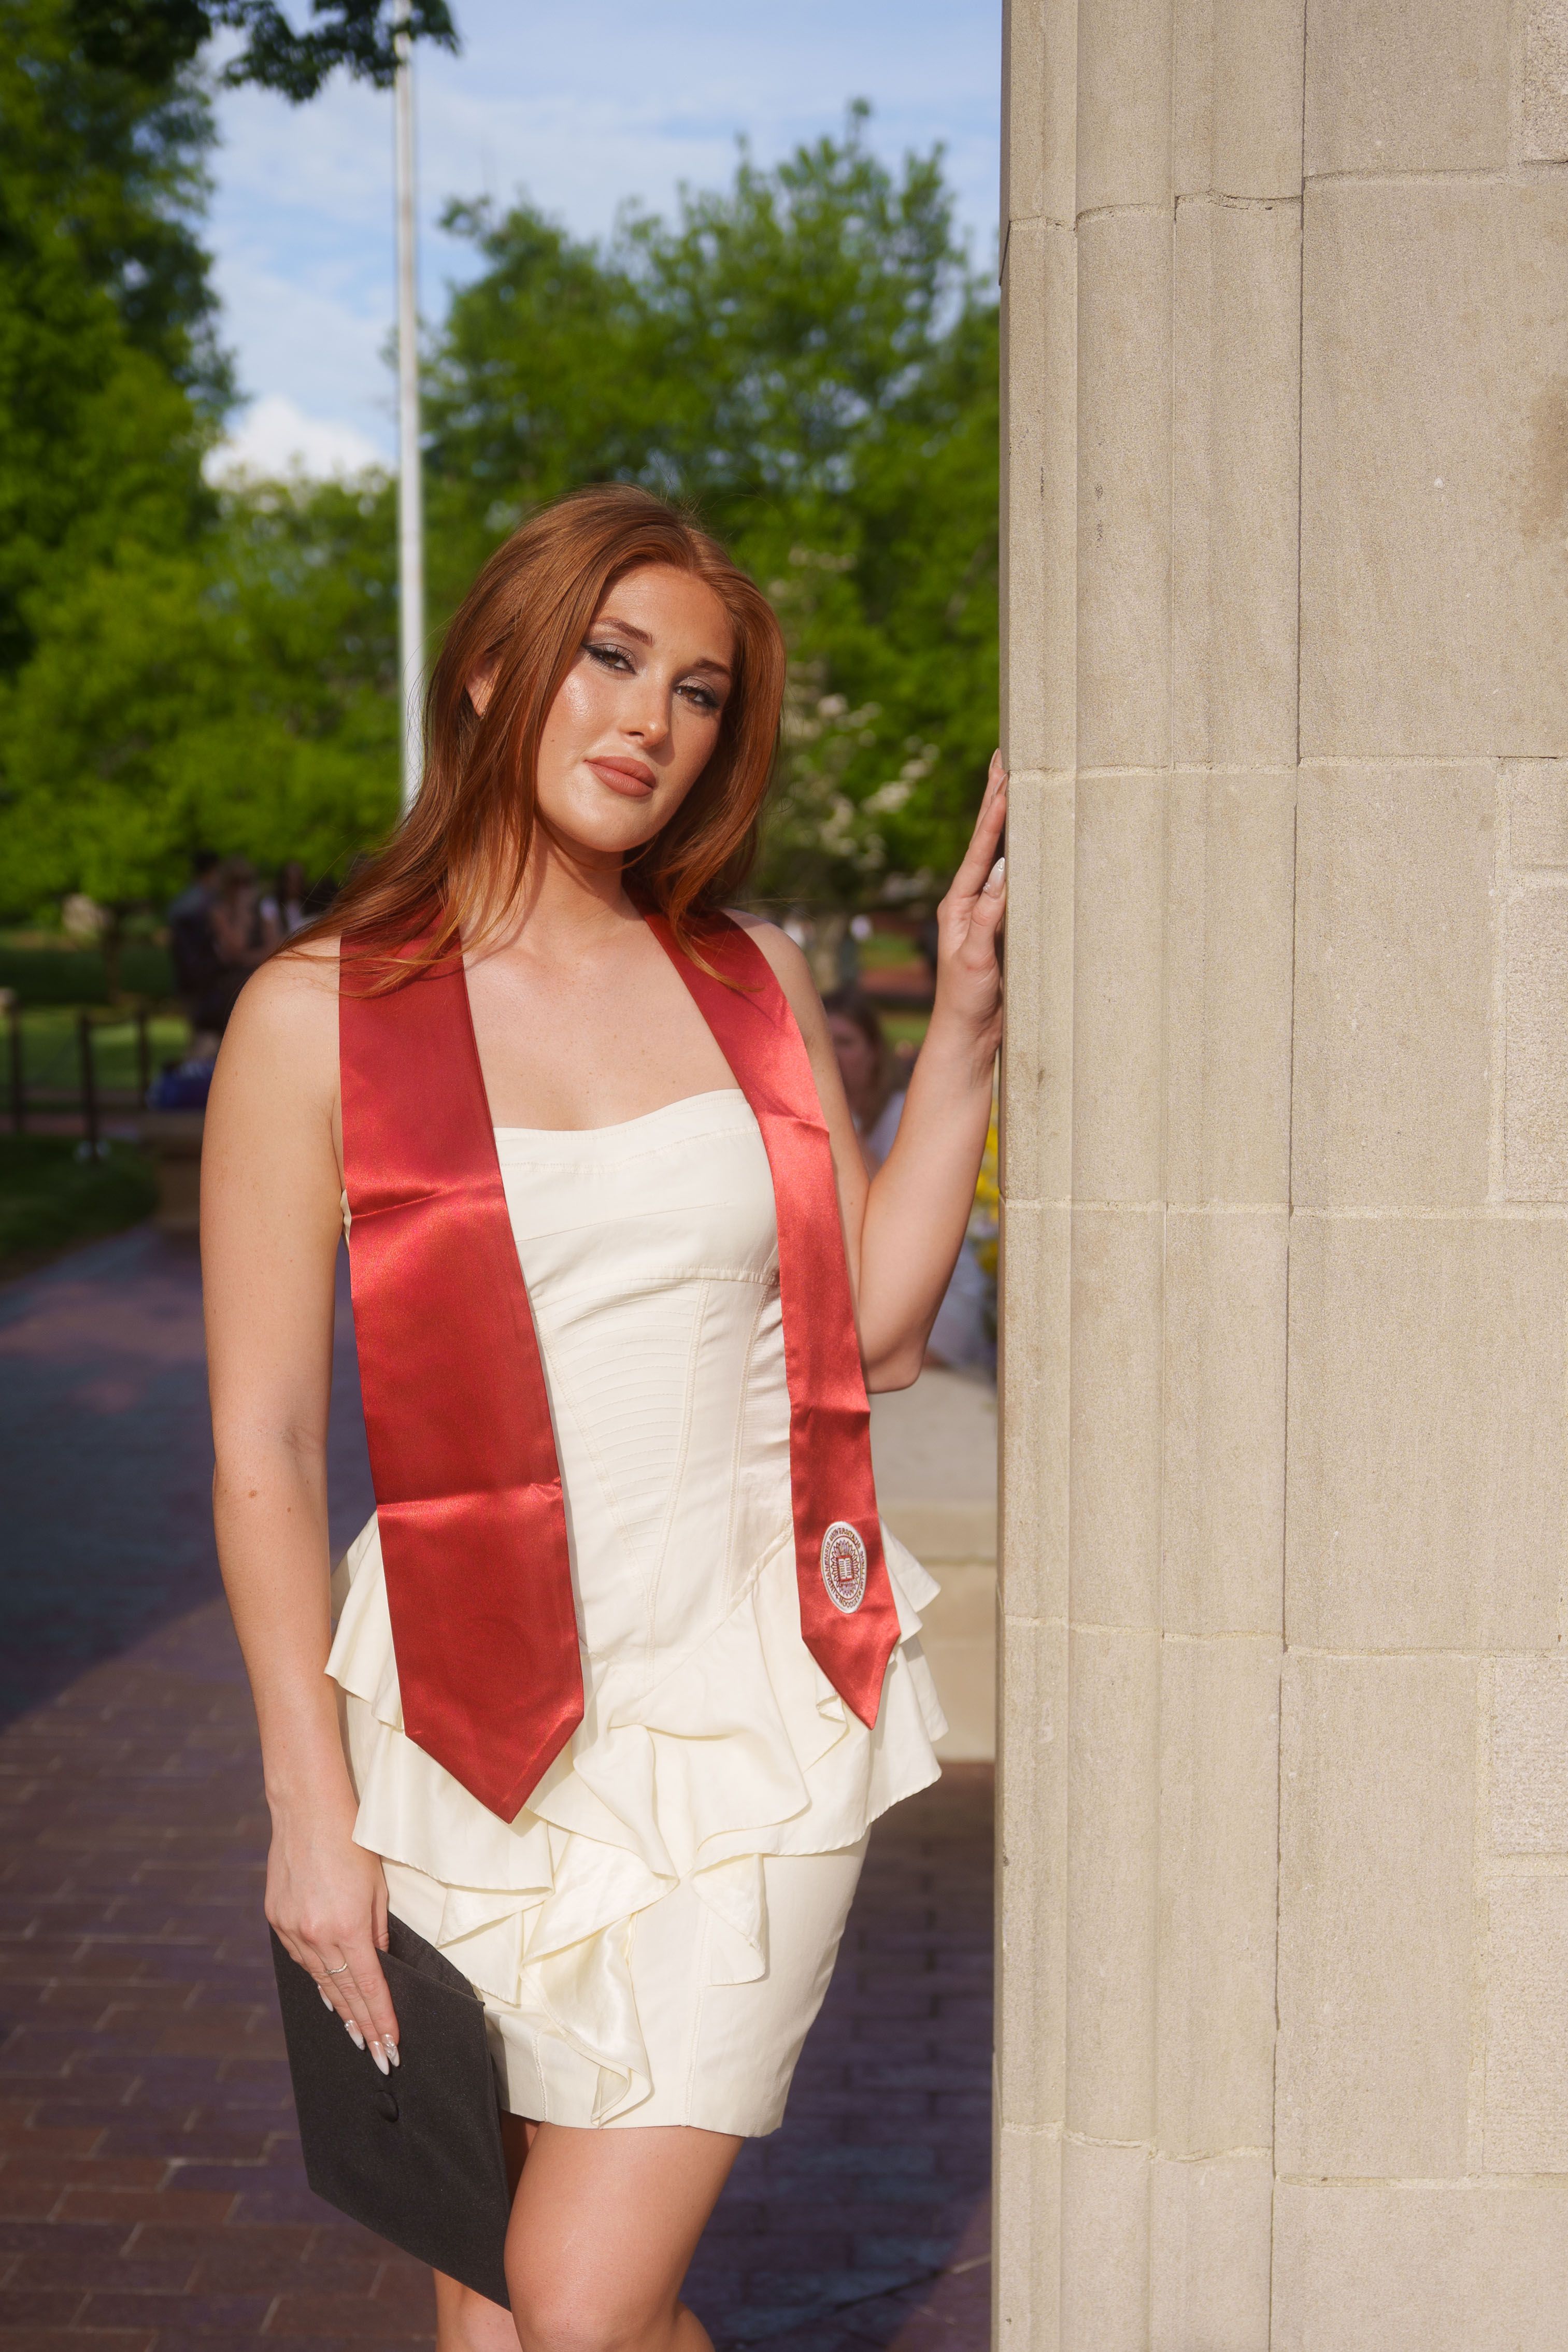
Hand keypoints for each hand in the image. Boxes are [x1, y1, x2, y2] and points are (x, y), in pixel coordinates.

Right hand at [265, 1801, 400, 2074]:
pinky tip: (328, 1991)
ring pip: (320, 1979)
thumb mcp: (377, 1888)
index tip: (390, 2046)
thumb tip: (378, 1965)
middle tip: (377, 2055)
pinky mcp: (276, 1919)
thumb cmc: (351, 1842)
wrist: (307, 1811)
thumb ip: (377, 1931)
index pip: (369, 1988)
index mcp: (347, 1928)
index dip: (381, 2020)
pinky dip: (317, 1975)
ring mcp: (292, 1929)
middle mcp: (316, 1935)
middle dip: (363, 2027)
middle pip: (343, 1993)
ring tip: (356, 2032)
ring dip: (340, 2007)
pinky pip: (301, 1957)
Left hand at [930, 750, 1006, 1059]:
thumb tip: (1006, 871)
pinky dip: (1027, 859)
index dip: (995, 810)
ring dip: (1012, 823)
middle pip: (989, 842)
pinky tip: (1037, 845)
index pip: (982, 847)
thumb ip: (990, 917)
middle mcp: (971, 903)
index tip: (1004, 772)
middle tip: (1006, 758)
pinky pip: (1018, 885)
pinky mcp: (1005, 930)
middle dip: (998, 800)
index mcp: (959, 905)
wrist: (968, 1039)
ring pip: (1004, 859)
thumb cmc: (966, 1003)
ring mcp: (988, 915)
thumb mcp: (978, 959)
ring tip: (1019, 786)